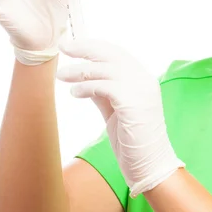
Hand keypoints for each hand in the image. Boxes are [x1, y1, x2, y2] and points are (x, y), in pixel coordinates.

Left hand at [56, 37, 184, 197]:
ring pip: (104, 68)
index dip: (94, 47)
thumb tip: (84, 79)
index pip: (117, 54)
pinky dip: (85, 87)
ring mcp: (141, 90)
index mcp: (143, 80)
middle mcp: (144, 80)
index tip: (73, 46)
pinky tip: (74, 92)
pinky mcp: (132, 103)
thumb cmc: (133, 143)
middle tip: (64, 46)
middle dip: (85, 48)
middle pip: (111, 54)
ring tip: (61, 75)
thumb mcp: (114, 112)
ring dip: (79, 70)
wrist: (150, 165)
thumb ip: (103, 94)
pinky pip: (103, 86)